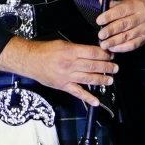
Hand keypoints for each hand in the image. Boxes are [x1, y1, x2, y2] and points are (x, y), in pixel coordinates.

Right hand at [0, 36, 115, 107]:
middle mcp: (70, 64)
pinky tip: (96, 101)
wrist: (29, 60)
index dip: (104, 54)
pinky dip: (88, 98)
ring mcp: (67, 76)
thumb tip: (91, 51)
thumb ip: (77, 48)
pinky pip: (77, 93)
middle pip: (93, 66)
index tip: (110, 54)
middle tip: (115, 67)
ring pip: (88, 79)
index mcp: (70, 51)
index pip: (92, 53)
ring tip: (110, 80)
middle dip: (107, 67)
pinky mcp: (63, 86)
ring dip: (101, 80)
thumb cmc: (44, 51)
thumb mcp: (62, 43)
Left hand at [96, 0, 144, 53]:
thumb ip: (115, 3)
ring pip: (128, 36)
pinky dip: (122, 48)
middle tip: (100, 35)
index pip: (121, 11)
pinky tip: (113, 48)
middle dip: (111, 30)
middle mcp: (142, 17)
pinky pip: (133, 45)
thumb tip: (101, 1)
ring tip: (104, 44)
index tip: (99, 21)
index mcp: (137, 5)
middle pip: (124, 25)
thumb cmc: (138, 6)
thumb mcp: (129, 0)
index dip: (109, 16)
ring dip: (114, 41)